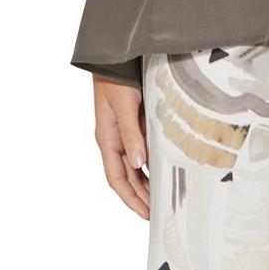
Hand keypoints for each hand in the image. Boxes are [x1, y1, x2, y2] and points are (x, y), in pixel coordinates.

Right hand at [93, 76, 150, 217]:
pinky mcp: (133, 121)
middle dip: (140, 194)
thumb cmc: (115, 79)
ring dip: (145, 180)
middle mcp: (114, 138)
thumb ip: (131, 133)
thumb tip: (139, 162)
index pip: (116, 178)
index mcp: (106, 139)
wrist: (116, 56)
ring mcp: (123, 131)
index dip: (130, 198)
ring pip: (134, 163)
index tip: (145, 213)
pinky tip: (161, 165)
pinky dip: (150, 159)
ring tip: (160, 194)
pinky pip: (141, 146)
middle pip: (126, 175)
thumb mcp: (124, 106)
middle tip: (157, 210)